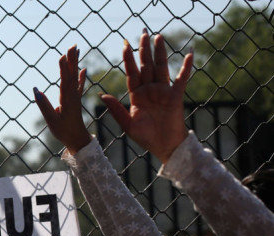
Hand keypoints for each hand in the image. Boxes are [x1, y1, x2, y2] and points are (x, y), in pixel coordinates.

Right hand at [35, 45, 91, 153]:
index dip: (64, 68)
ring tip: (77, 50)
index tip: (62, 55)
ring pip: (76, 77)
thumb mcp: (51, 120)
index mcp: (67, 100)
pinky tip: (84, 69)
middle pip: (72, 75)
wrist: (78, 139)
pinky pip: (79, 86)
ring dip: (75, 63)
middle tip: (73, 46)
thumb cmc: (63, 131)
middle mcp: (73, 96)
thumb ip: (43, 105)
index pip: (65, 80)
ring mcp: (75, 97)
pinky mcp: (76, 100)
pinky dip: (81, 77)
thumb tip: (35, 90)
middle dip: (72, 60)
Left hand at [100, 32, 192, 163]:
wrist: (163, 147)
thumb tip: (102, 95)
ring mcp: (163, 92)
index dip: (128, 60)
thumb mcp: (127, 124)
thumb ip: (115, 109)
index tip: (125, 45)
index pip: (131, 74)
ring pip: (161, 68)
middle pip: (146, 66)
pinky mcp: (175, 96)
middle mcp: (149, 90)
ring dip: (160, 53)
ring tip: (158, 37)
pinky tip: (189, 54)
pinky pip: (182, 79)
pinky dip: (186, 67)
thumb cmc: (145, 137)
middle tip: (142, 33)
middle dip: (144, 50)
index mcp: (136, 96)